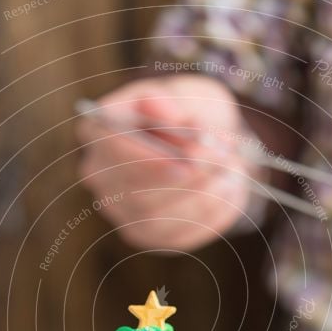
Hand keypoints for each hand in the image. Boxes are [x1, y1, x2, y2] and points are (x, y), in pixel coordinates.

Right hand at [76, 75, 251, 250]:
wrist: (204, 142)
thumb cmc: (187, 112)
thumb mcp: (184, 93)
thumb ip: (170, 100)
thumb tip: (157, 106)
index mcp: (99, 132)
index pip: (110, 148)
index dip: (149, 159)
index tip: (188, 160)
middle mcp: (101, 177)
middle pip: (132, 193)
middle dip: (185, 180)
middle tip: (222, 160)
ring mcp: (123, 212)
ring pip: (154, 220)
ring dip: (202, 197)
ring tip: (233, 169)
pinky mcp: (151, 237)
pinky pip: (178, 237)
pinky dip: (212, 214)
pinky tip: (230, 189)